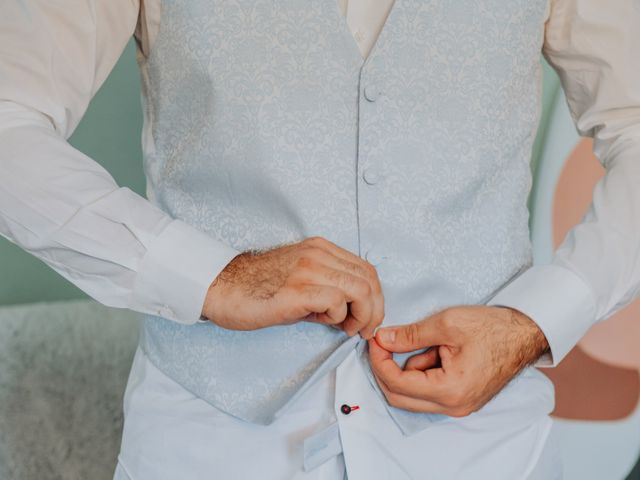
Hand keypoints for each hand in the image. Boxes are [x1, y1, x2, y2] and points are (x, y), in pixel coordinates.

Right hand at [202, 236, 383, 337]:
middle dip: (375, 309)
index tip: (368, 317)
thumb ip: (328, 290)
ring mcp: (309, 269)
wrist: (222, 288)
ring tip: (348, 329)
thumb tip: (352, 314)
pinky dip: (339, 317)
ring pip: (360, 289)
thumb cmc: (256, 288)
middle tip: (363, 329)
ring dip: (362, 315)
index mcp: (320, 249)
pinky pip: (338, 302)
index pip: (365, 269)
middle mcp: (318, 254)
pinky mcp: (298, 289)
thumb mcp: (300, 280)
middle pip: (369, 279)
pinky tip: (324, 322)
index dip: (375, 297)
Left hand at [368, 306, 548, 416]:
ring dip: (406, 369)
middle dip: (385, 369)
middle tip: (383, 342)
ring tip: (427, 342)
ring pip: (412, 395)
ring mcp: (458, 406)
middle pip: (399, 397)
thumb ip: (410, 335)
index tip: (374, 340)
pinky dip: (421, 372)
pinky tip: (436, 351)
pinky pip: (428, 392)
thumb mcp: (447, 324)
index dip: (379, 360)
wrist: (525, 334)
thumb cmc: (492, 328)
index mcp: (450, 390)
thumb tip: (382, 339)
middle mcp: (453, 406)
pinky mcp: (460, 399)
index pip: (397, 383)